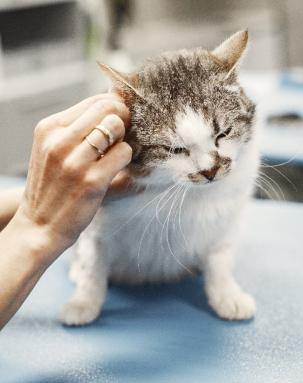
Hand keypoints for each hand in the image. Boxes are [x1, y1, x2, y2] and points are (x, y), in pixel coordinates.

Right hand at [14, 94, 131, 249]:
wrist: (40, 226)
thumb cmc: (53, 185)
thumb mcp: (53, 149)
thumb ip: (76, 128)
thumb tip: (113, 106)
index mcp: (49, 128)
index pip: (94, 102)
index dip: (114, 109)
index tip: (118, 123)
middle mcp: (59, 141)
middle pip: (108, 109)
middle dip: (122, 120)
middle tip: (121, 139)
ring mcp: (75, 161)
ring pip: (117, 127)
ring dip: (123, 140)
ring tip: (114, 155)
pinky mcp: (92, 180)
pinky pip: (124, 152)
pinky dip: (127, 158)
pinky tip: (117, 169)